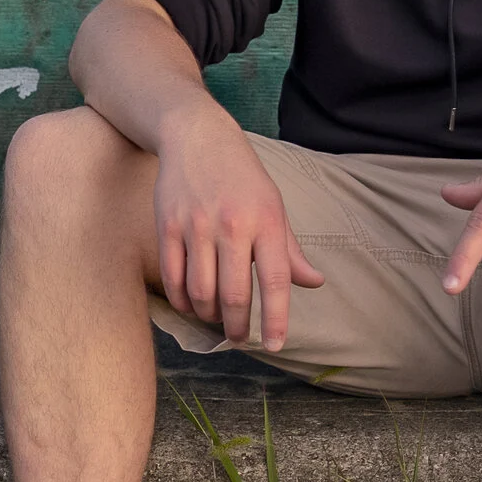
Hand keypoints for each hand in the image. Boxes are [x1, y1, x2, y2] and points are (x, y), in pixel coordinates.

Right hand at [154, 111, 325, 350]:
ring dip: (209, 315)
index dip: (275, 319)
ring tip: (216, 317)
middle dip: (237, 326)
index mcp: (266, 221)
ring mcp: (197, 226)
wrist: (196, 136)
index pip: (275, 280)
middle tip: (239, 338)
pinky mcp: (167, 226)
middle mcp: (233, 225)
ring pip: (201, 291)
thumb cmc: (242, 175)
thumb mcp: (274, 205)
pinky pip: (173, 278)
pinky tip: (192, 304)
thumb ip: (290, 249)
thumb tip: (314, 282)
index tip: (274, 345)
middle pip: (233, 294)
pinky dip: (182, 300)